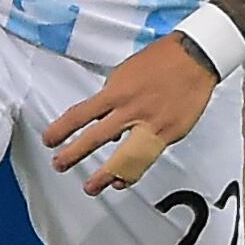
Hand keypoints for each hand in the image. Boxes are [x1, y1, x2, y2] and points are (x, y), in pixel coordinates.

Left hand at [45, 34, 221, 194]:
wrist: (195, 58)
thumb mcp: (126, 72)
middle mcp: (131, 110)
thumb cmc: (161, 60)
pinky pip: (147, 157)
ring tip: (92, 187)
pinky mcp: (169, 133)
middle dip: (74, 154)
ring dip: (105, 174)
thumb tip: (104, 122)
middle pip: (95, 138)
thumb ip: (112, 98)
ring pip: (124, 156)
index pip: (80, 114)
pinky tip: (123, 180)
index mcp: (117, 92)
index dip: (62, 130)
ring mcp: (151, 124)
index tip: (49, 141)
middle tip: (60, 165)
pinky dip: (133, 170)